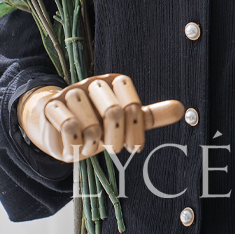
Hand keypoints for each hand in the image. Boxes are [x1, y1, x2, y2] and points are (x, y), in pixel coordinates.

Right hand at [17, 73, 183, 162]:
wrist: (57, 126)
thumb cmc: (97, 123)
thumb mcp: (125, 121)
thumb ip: (150, 116)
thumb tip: (182, 108)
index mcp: (114, 84)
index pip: (132, 102)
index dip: (136, 128)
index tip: (134, 148)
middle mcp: (94, 84)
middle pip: (114, 112)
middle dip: (116, 138)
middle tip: (113, 149)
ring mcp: (72, 92)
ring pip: (90, 122)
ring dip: (92, 143)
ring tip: (90, 145)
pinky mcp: (53, 106)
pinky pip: (68, 126)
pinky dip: (75, 143)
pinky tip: (75, 146)